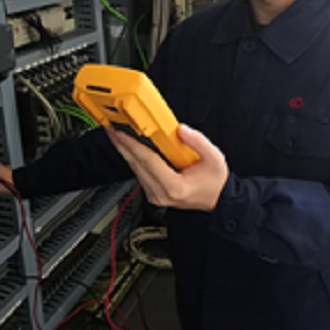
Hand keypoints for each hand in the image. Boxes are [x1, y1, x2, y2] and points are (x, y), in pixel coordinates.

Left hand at [105, 124, 228, 210]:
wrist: (217, 199)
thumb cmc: (214, 182)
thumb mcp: (214, 158)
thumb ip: (198, 142)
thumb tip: (181, 130)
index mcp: (174, 186)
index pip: (147, 161)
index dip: (132, 144)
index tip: (121, 133)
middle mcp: (161, 193)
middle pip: (136, 165)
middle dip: (122, 145)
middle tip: (111, 129)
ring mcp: (155, 195)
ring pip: (135, 170)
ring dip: (125, 151)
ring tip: (117, 135)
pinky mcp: (153, 193)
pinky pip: (139, 173)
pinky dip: (133, 159)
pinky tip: (129, 148)